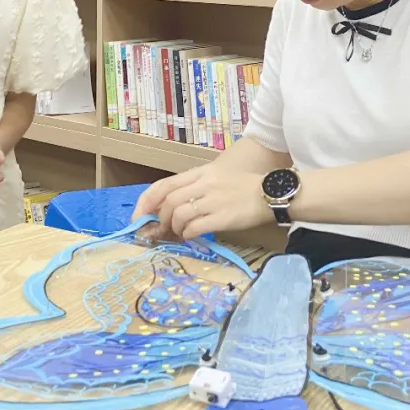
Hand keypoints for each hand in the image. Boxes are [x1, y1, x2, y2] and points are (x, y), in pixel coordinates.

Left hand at [132, 165, 270, 239]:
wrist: (271, 193)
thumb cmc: (244, 187)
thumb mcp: (216, 178)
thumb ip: (194, 187)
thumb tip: (169, 207)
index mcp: (201, 172)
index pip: (164, 185)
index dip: (146, 202)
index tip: (138, 216)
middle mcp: (205, 184)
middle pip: (169, 202)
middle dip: (159, 219)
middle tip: (160, 230)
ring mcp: (213, 201)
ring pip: (179, 215)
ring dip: (173, 228)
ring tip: (178, 233)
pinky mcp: (223, 217)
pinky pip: (195, 228)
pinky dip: (187, 234)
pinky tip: (191, 236)